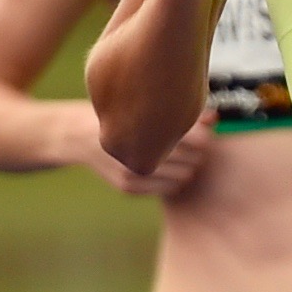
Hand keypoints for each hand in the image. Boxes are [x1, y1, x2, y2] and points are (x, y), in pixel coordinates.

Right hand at [84, 108, 215, 196]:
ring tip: (178, 152)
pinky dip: (174, 178)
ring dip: (188, 166)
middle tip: (192, 141)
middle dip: (198, 150)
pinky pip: (170, 188)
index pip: (195, 139)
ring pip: (185, 177)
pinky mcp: (128, 187)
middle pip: (193, 159)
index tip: (199, 128)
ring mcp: (130, 173)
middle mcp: (135, 151)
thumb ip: (181, 110)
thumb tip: (215, 118)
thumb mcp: (145, 103)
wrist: (76, 134)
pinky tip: (164, 164)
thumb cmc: (119, 112)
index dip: (203, 135)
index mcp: (142, 125)